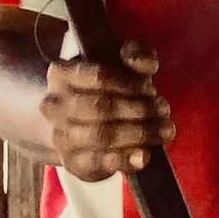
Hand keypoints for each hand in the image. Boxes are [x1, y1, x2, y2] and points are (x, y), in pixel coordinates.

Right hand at [40, 38, 174, 181]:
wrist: (70, 122)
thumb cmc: (102, 87)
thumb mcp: (117, 61)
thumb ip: (135, 54)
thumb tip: (145, 63)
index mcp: (60, 73)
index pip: (98, 77)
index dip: (130, 84)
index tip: (152, 89)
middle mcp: (53, 106)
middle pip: (101, 108)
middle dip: (139, 109)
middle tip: (164, 110)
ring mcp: (60, 137)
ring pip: (100, 136)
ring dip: (138, 134)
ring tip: (165, 130)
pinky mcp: (72, 163)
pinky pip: (98, 163)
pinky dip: (124, 160)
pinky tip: (144, 157)